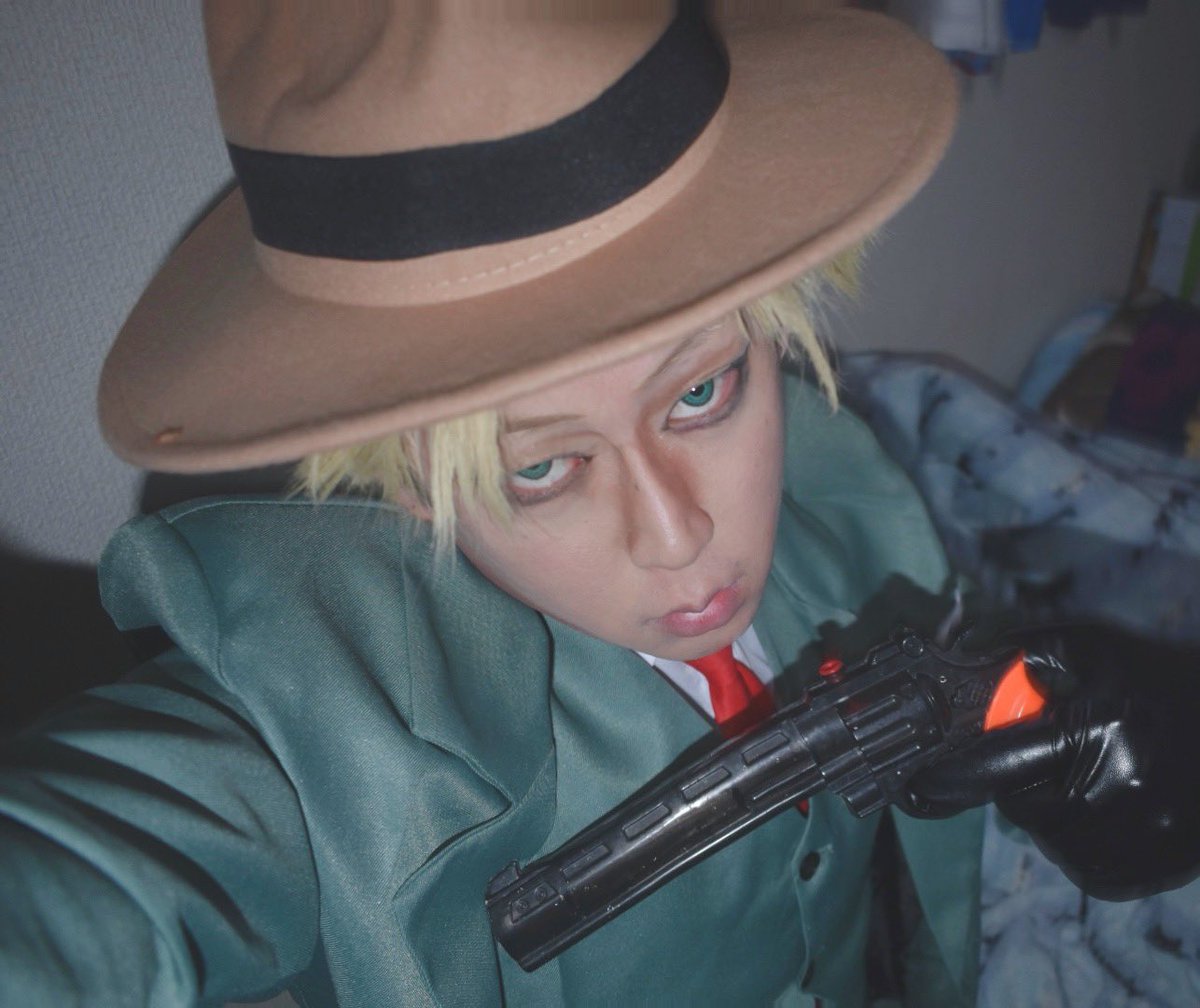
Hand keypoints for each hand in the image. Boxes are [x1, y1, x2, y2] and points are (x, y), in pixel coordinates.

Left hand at [906, 625, 1199, 899]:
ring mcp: (1139, 842)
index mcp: (1098, 734)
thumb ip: (1028, 649)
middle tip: (1046, 756)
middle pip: (1019, 806)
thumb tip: (965, 654)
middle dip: (1018, 781)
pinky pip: (1087, 868)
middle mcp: (1116, 794)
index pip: (998, 765)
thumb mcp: (1097, 650)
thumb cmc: (1164, 687)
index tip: (912, 786)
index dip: (951, 776)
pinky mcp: (1150, 873)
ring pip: (1050, 840)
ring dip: (1049, 813)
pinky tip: (1103, 809)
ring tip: (1082, 779)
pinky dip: (1080, 843)